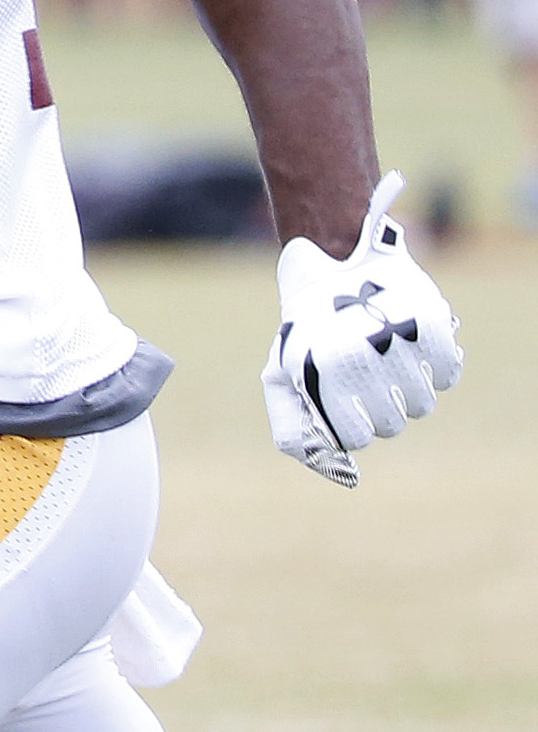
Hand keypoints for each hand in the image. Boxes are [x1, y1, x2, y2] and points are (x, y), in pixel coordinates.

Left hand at [263, 172, 462, 486]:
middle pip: (393, 424)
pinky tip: (412, 343)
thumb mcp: (283, 369)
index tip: (348, 398)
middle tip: (366, 373)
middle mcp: (357, 358)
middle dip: (381, 405)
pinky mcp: (429, 321)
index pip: (358, 438)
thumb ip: (293, 423)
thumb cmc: (308, 324)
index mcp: (319, 373)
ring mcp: (396, 339)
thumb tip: (345, 475)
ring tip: (385, 355)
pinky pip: (448, 374)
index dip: (355, 423)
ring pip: (423, 404)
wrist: (335, 255)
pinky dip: (435, 364)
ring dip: (409, 386)